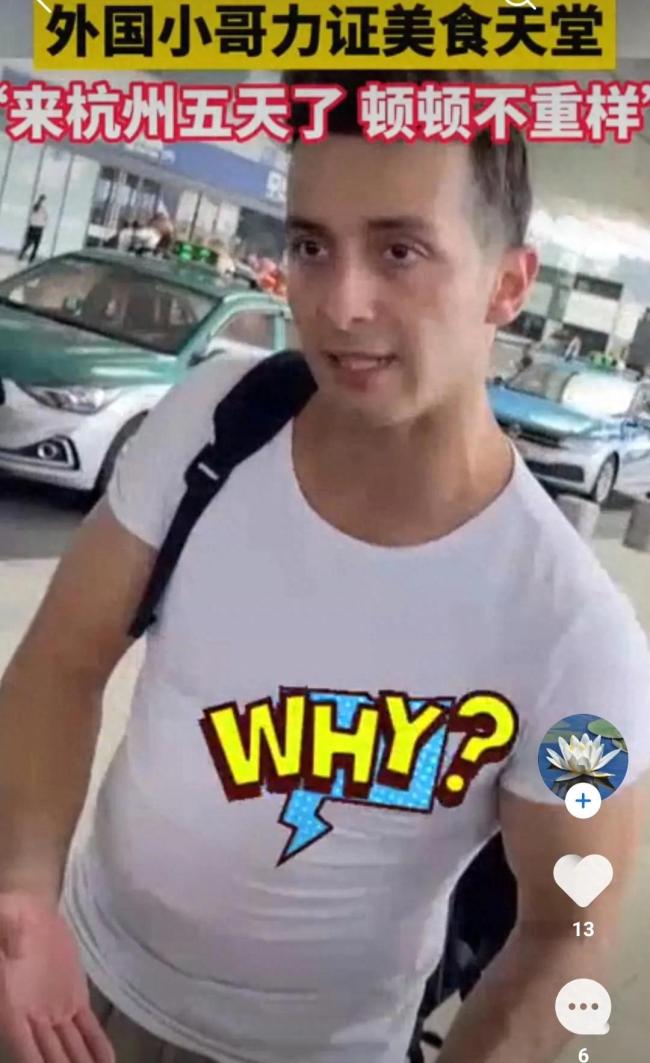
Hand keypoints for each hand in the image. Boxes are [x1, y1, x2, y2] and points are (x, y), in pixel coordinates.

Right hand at [0, 892, 113, 1062]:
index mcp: (9, 1006)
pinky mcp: (74, 1000)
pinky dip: (97, 1047)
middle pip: (48, 1057)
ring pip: (69, 1049)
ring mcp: (54, 1012)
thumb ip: (2, 953)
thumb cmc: (4, 921)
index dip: (32, 1062)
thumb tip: (5, 957)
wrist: (27, 911)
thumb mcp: (0, 927)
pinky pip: (87, 1029)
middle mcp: (31, 1018)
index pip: (22, 1046)